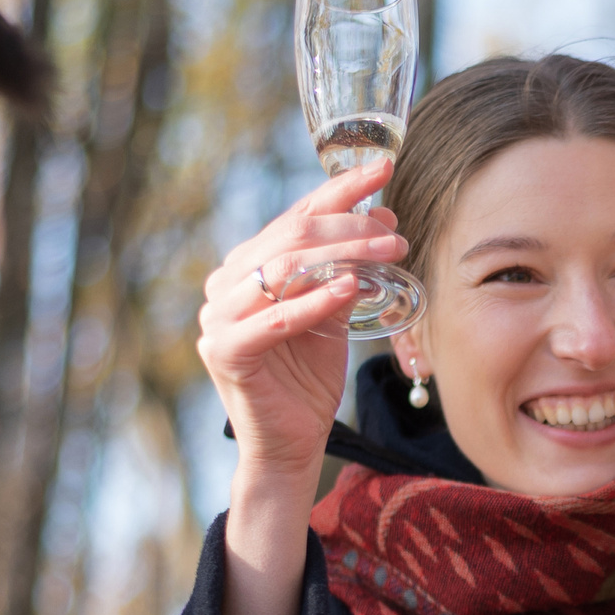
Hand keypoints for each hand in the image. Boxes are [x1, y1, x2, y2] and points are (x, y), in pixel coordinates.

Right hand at [197, 165, 407, 480]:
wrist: (290, 445)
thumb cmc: (308, 381)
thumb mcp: (333, 315)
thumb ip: (346, 271)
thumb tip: (382, 221)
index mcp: (246, 268)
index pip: (295, 218)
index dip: (338, 191)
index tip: (383, 168)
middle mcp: (225, 284)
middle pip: (291, 239)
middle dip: (350, 227)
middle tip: (396, 230)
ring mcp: (217, 317)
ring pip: (284, 270)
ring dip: (342, 256)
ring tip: (388, 250)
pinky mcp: (224, 352)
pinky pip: (275, 319)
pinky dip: (315, 301)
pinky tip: (352, 287)